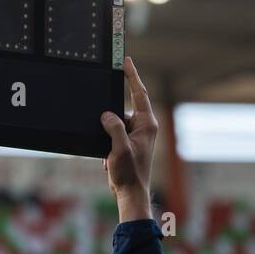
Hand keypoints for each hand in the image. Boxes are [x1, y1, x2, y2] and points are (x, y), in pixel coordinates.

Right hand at [101, 56, 156, 222]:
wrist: (131, 193)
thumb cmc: (129, 173)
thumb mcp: (119, 149)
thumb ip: (113, 128)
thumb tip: (107, 114)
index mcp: (147, 124)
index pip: (139, 93)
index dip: (132, 75)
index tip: (126, 60)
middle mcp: (144, 126)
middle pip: (122, 110)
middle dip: (110, 123)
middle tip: (110, 141)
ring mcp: (137, 135)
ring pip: (115, 124)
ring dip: (108, 139)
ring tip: (112, 157)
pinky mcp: (129, 143)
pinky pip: (113, 135)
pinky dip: (108, 146)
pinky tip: (111, 160)